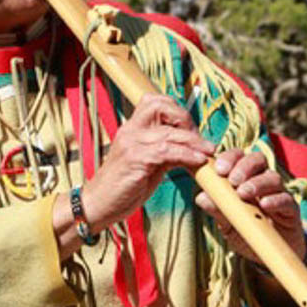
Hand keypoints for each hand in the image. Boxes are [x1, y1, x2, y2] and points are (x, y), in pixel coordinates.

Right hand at [79, 94, 214, 229]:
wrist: (99, 205)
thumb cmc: (122, 187)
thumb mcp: (147, 164)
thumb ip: (165, 152)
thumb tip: (190, 148)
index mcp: (131, 128)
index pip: (154, 101)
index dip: (176, 110)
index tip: (190, 129)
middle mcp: (130, 130)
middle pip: (160, 105)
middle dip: (185, 119)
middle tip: (200, 139)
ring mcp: (131, 143)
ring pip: (169, 132)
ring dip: (193, 141)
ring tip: (208, 151)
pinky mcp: (135, 159)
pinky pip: (167, 151)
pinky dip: (187, 155)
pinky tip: (197, 162)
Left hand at [193, 149, 305, 265]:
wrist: (268, 252)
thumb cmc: (245, 231)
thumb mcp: (227, 223)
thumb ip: (217, 210)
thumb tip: (200, 197)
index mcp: (243, 178)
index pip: (238, 157)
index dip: (229, 158)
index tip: (218, 169)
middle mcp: (261, 180)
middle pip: (257, 160)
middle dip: (243, 166)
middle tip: (232, 180)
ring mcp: (277, 193)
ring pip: (272, 177)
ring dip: (256, 183)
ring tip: (243, 194)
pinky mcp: (290, 209)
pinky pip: (285, 198)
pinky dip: (274, 200)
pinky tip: (264, 204)